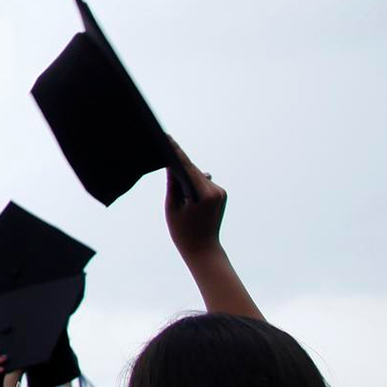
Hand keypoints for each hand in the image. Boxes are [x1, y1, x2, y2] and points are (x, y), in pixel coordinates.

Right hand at [164, 136, 226, 256]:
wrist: (203, 249)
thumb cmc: (183, 230)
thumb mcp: (172, 206)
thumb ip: (173, 184)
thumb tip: (172, 165)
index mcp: (203, 193)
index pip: (187, 167)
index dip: (176, 151)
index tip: (167, 138)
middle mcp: (216, 190)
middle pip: (193, 170)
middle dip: (179, 162)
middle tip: (165, 147)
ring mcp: (221, 192)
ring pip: (199, 176)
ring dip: (187, 174)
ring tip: (172, 168)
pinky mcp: (221, 195)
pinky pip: (204, 183)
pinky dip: (194, 182)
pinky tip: (185, 184)